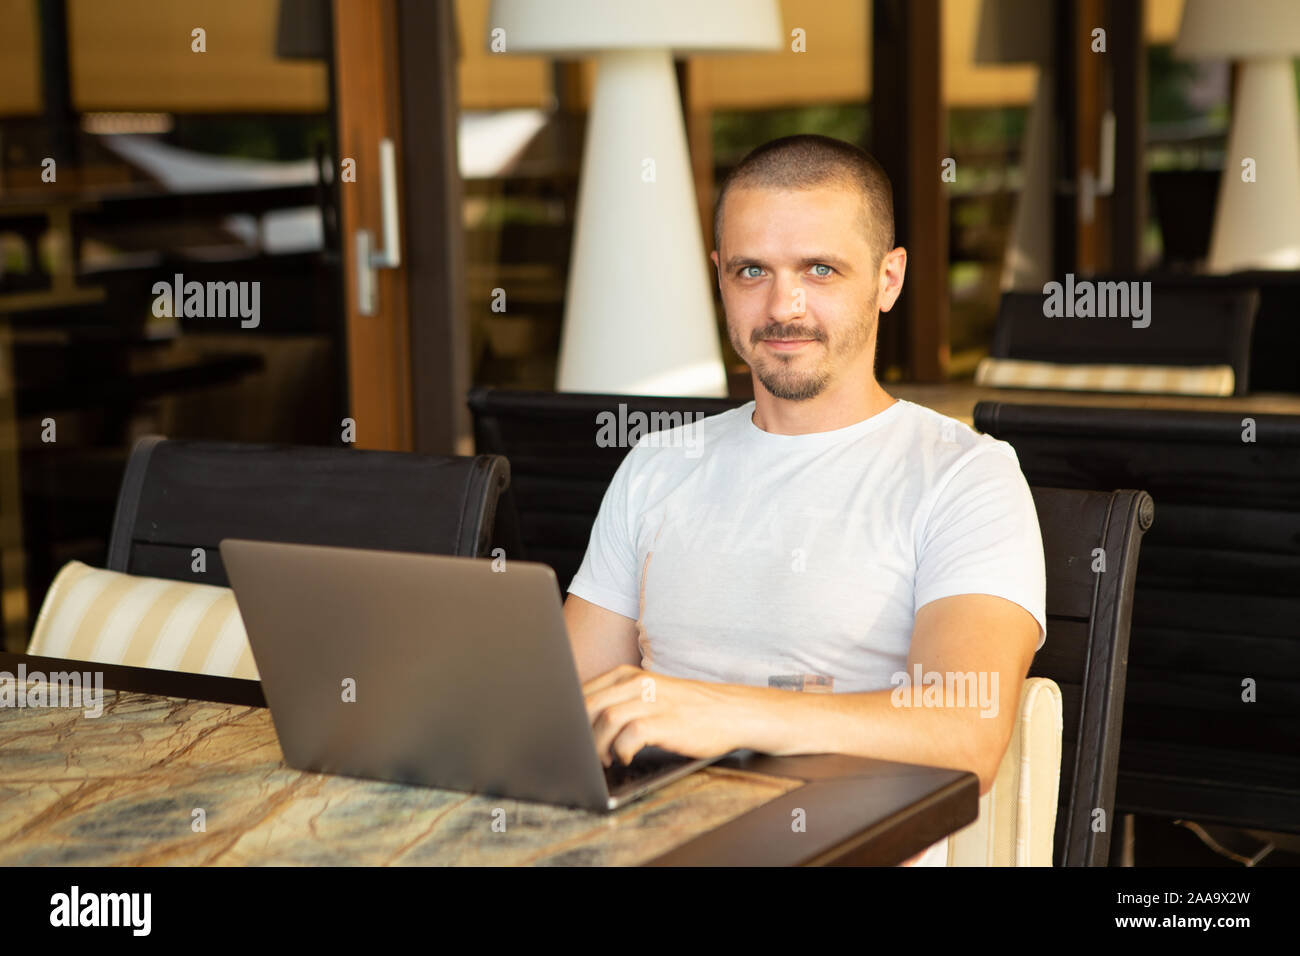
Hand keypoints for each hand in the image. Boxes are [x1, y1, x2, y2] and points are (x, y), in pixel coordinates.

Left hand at [583, 664, 743, 766]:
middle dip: (579, 734)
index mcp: (628, 675)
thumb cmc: (688, 708)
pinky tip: (626, 757)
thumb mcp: (649, 694)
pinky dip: (622, 750)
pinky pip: (630, 735)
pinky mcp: (665, 721)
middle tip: (583, 753)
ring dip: (598, 745)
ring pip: (605, 719)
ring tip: (605, 759)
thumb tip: (582, 722)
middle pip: (588, 705)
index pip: (583, 692)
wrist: (731, 711)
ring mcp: (652, 700)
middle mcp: (638, 683)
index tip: (568, 736)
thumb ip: (618, 700)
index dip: (569, 717)